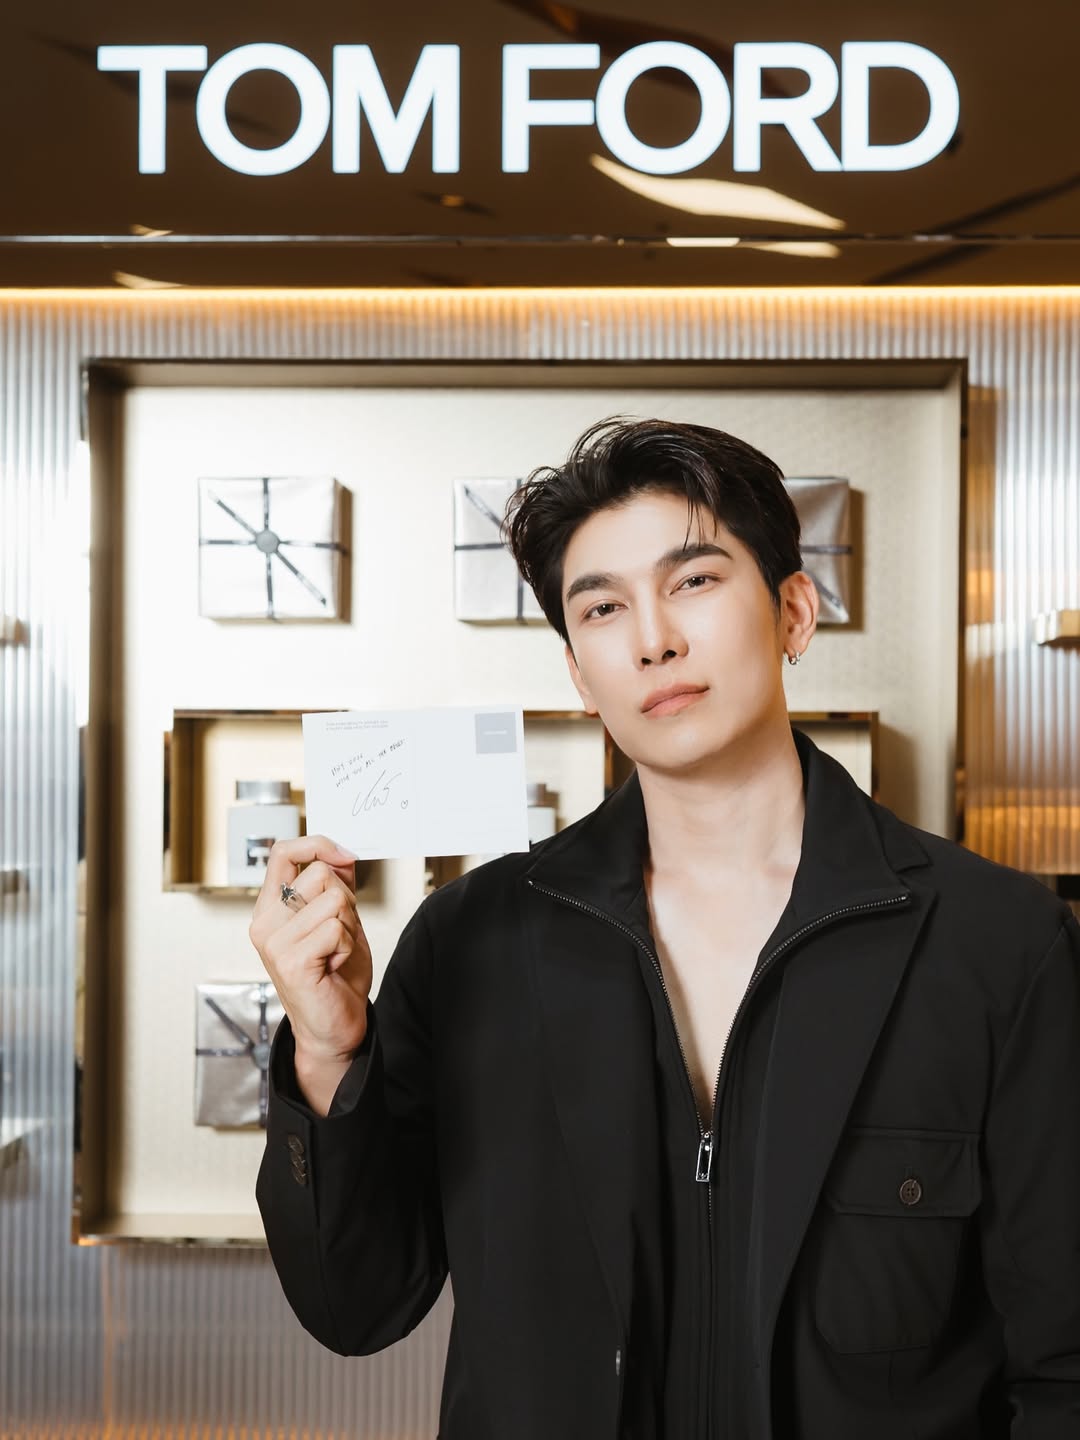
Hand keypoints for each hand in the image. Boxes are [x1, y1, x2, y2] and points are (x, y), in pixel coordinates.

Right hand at [249, 835, 370, 1111]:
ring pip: (334, 899)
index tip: (343, 854)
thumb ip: (335, 885)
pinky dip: (348, 946)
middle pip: (320, 873)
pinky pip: (337, 929)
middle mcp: (265, 922)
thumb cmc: (334, 976)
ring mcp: (274, 942)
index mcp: (270, 907)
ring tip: (335, 952)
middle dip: (345, 899)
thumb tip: (342, 853)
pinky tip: (334, 965)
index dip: (317, 844)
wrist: (333, 1028)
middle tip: (339, 932)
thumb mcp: (338, 920)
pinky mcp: (291, 962)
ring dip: (349, 926)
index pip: (283, 852)